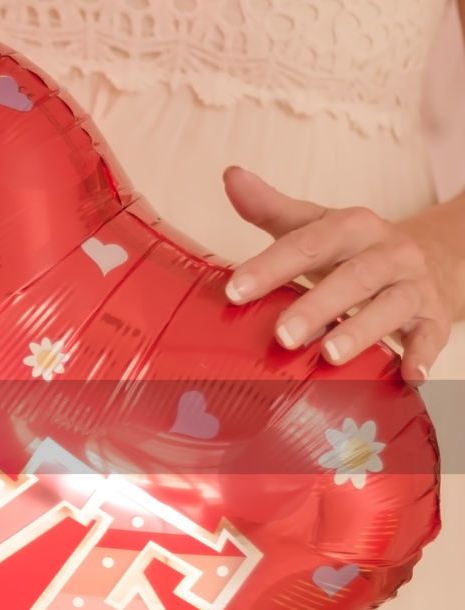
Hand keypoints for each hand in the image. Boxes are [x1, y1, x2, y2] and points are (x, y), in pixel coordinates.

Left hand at [222, 166, 459, 384]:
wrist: (429, 256)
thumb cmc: (351, 249)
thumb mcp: (315, 225)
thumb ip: (270, 208)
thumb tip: (231, 175)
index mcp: (353, 227)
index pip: (309, 242)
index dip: (270, 266)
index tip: (234, 291)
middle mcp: (388, 252)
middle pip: (353, 277)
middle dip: (317, 306)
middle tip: (281, 336)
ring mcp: (413, 285)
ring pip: (392, 306)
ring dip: (362, 331)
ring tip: (330, 356)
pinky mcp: (434, 317)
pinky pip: (432, 336)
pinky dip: (422, 355)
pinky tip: (408, 376)